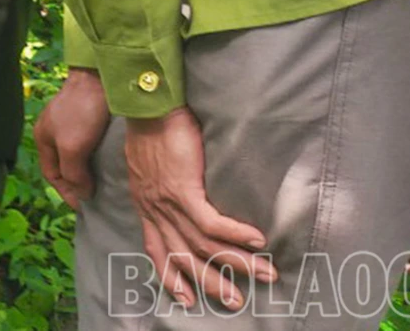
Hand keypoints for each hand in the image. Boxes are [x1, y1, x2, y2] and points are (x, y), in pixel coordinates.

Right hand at [35, 68, 109, 208]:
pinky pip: (89, 144)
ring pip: (77, 155)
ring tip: (104, 182)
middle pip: (63, 166)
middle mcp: (53, 131)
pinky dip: (96, 156)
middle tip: (95, 197)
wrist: (100, 77)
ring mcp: (70, 123)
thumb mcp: (72, 147)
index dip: (65, 193)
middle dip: (76, 183)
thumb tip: (82, 194)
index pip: (51, 175)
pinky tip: (108, 161)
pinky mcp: (87, 116)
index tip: (84, 207)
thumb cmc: (81, 113)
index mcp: (43, 138)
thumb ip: (73, 174)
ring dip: (88, 170)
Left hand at [123, 107, 276, 310]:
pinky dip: (235, 234)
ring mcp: (167, 201)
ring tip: (264, 274)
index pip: (157, 251)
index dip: (171, 278)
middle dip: (211, 283)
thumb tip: (180, 195)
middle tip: (235, 302)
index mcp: (146, 206)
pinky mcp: (181, 188)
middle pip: (184, 257)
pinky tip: (258, 241)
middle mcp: (154, 209)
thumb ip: (161, 188)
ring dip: (236, 263)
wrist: (147, 106)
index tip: (187, 300)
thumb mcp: (148, 167)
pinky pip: (211, 222)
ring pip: (202, 245)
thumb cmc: (152, 130)